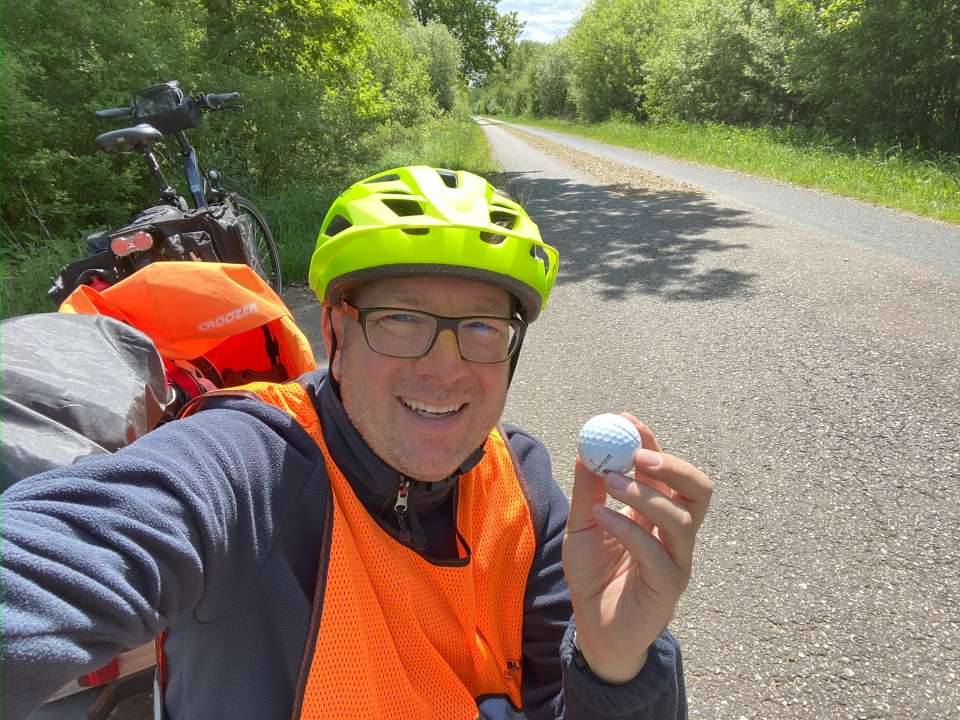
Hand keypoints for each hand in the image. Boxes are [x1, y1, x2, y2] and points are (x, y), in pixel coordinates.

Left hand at [562, 413, 712, 682]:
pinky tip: (601, 516)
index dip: (651, 442)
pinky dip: (627, 527)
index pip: (666, 470)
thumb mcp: (582, 526)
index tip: (626, 419)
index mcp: (658, 512)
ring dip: (646, 494)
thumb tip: (585, 451)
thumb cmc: (593, 576)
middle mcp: (675, 532)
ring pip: (683, 518)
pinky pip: (655, 551)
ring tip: (610, 482)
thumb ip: (587, 492)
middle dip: (671, 465)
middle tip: (636, 453)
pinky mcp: (669, 585)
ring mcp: (677, 559)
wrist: (593, 628)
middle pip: (698, 489)